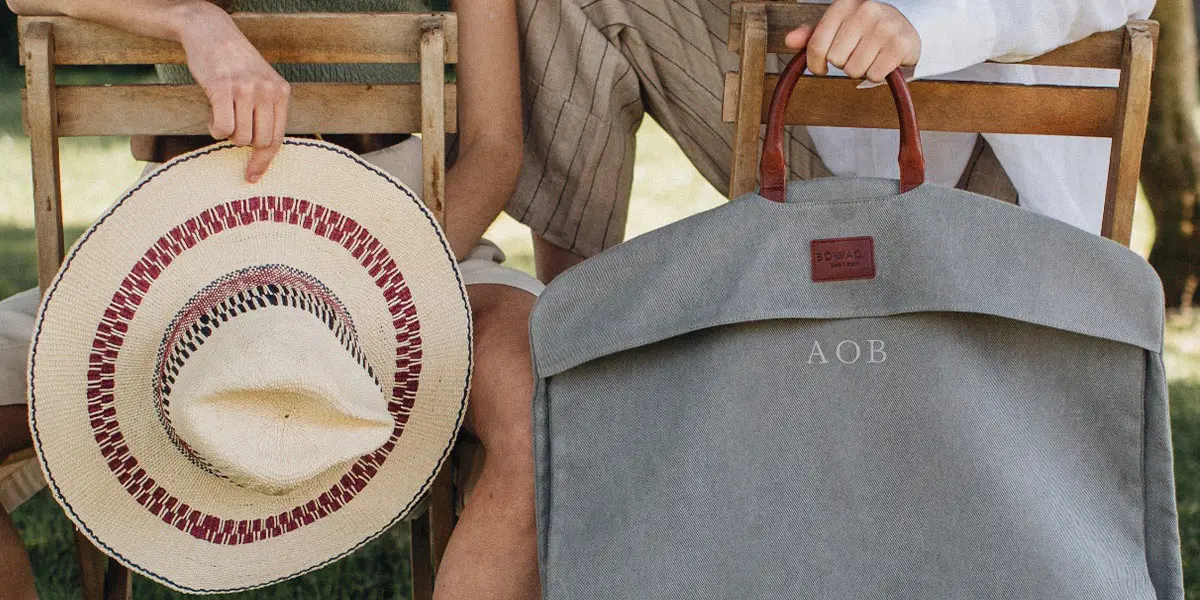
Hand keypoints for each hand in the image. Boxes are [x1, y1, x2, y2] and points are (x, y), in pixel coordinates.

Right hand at [174, 1, 289, 181]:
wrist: (210, 30)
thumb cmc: (234, 62)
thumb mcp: (261, 81)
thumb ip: (267, 109)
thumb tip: (262, 148)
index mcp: (281, 92)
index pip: (278, 138)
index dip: (264, 161)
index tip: (253, 176)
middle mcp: (267, 91)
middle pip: (260, 141)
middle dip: (243, 144)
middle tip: (232, 131)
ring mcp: (246, 89)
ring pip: (241, 137)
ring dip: (227, 136)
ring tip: (222, 119)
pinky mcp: (223, 88)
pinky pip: (223, 127)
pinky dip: (215, 130)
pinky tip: (213, 119)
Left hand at [784, 0, 920, 83]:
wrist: (906, 27)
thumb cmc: (865, 29)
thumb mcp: (836, 27)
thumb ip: (811, 34)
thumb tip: (789, 40)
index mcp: (844, 4)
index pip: (817, 46)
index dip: (815, 64)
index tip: (821, 67)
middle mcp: (865, 11)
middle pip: (836, 60)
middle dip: (843, 63)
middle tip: (856, 53)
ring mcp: (885, 26)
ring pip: (854, 70)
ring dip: (860, 70)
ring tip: (869, 56)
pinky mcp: (900, 44)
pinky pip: (874, 76)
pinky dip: (876, 74)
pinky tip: (882, 61)